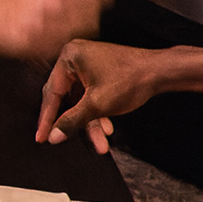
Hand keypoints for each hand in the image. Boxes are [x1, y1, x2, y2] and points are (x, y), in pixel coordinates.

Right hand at [37, 37, 159, 149]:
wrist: (161, 72)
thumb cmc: (129, 81)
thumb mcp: (97, 105)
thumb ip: (71, 121)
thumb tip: (52, 136)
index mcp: (69, 57)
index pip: (52, 93)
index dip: (47, 118)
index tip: (40, 138)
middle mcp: (75, 57)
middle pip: (65, 97)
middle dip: (72, 122)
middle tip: (59, 140)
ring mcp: (88, 65)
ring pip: (81, 100)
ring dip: (90, 122)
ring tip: (100, 144)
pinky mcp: (99, 72)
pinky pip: (90, 95)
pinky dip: (97, 112)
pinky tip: (108, 128)